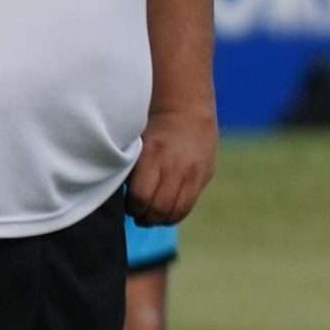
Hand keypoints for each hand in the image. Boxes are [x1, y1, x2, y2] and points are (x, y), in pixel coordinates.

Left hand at [126, 104, 215, 227]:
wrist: (187, 110)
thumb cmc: (152, 126)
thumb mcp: (137, 143)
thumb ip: (133, 169)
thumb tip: (125, 196)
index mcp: (153, 156)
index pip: (141, 196)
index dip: (132, 207)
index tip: (128, 206)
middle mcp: (175, 167)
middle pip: (159, 207)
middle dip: (146, 217)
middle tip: (139, 216)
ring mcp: (192, 173)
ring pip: (176, 211)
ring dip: (162, 219)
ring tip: (153, 217)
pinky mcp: (204, 176)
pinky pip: (189, 205)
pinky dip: (176, 214)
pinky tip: (167, 213)